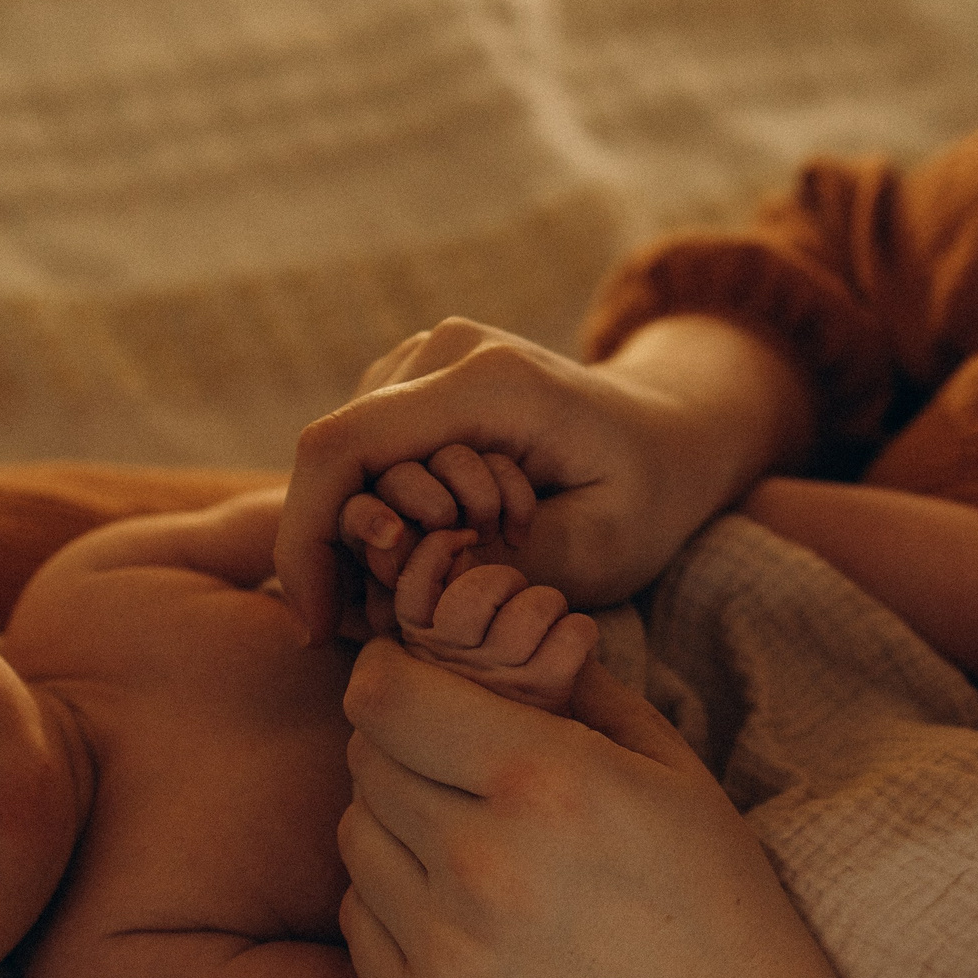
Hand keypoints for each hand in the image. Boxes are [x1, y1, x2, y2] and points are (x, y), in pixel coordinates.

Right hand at [280, 315, 808, 644]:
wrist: (671, 433)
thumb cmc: (646, 496)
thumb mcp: (597, 552)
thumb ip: (497, 569)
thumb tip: (399, 581)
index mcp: (487, 380)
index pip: (342, 447)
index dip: (306, 541)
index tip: (315, 626)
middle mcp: (442, 351)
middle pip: (333, 458)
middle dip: (354, 548)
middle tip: (416, 605)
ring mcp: (423, 356)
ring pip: (348, 461)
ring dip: (388, 529)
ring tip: (481, 548)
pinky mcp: (416, 379)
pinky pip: (368, 454)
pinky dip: (391, 510)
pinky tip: (457, 536)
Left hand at [333, 640, 822, 977]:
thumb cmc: (706, 883)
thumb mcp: (664, 759)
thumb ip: (567, 683)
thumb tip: (485, 627)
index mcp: (543, 781)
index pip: (385, 696)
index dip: (393, 674)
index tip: (418, 682)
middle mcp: (481, 864)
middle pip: (365, 761)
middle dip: (404, 745)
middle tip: (461, 765)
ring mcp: (447, 949)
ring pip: (354, 836)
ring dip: (396, 822)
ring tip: (470, 838)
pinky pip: (359, 916)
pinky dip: (394, 899)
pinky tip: (465, 907)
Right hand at [392, 528, 597, 711]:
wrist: (525, 749)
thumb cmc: (485, 674)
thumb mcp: (449, 639)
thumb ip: (443, 589)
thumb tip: (458, 541)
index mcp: (422, 644)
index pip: (413, 587)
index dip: (437, 551)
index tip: (463, 539)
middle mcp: (454, 665)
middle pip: (477, 593)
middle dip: (503, 579)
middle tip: (512, 594)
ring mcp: (500, 680)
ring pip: (533, 609)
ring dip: (548, 603)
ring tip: (546, 620)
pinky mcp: (545, 692)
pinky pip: (573, 634)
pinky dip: (580, 630)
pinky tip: (572, 642)